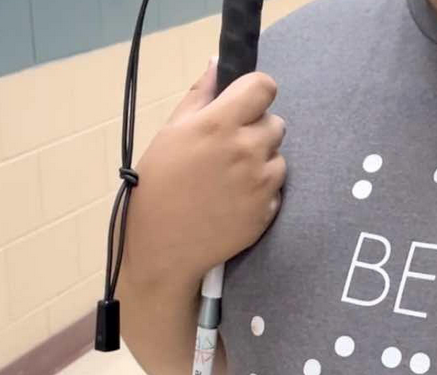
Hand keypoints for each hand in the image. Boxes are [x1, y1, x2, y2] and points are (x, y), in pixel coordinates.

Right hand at [123, 58, 286, 294]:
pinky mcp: (268, 210)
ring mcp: (261, 182)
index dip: (256, 92)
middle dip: (257, 130)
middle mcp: (246, 149)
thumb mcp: (171, 133)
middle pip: (275, 122)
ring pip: (278, 156)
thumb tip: (217, 65)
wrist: (164, 247)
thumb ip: (200, 96)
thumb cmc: (158, 187)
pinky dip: (262, 191)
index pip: (264, 87)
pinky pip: (276, 188)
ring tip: (231, 178)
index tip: (246, 103)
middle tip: (230, 148)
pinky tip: (235, 200)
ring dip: (262, 162)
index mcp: (219, 124)